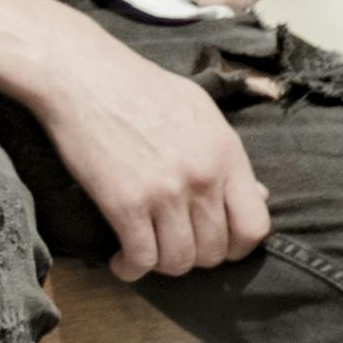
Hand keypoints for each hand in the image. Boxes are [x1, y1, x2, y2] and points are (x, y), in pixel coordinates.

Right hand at [15, 20, 268, 285]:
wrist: (82, 75)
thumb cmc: (139, 87)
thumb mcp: (199, 111)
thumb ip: (229, 158)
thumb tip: (259, 196)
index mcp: (226, 153)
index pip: (255, 227)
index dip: (238, 246)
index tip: (217, 243)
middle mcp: (202, 177)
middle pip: (216, 251)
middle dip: (195, 256)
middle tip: (173, 244)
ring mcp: (165, 192)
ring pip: (179, 262)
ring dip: (163, 265)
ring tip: (147, 251)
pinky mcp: (125, 203)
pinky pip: (141, 259)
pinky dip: (130, 268)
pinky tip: (121, 260)